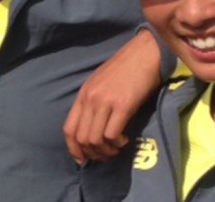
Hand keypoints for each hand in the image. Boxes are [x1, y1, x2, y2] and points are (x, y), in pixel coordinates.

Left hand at [64, 29, 161, 163]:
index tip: (83, 160)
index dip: (74, 149)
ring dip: (106, 151)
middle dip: (93, 154)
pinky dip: (118, 144)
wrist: (145, 53)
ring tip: (117, 148)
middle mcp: (90, 99)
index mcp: (83, 95)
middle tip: (106, 156)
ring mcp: (105, 102)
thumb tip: (93, 131)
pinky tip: (125, 140)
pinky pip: (112, 135)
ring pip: (95, 140)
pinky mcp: (123, 105)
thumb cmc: (126, 69)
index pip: (69, 129)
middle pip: (81, 138)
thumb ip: (95, 104)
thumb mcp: (102, 84)